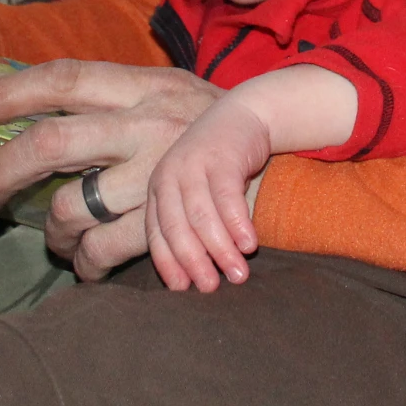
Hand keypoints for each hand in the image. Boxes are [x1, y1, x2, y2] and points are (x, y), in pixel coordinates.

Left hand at [0, 59, 222, 280]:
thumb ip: (117, 94)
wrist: (286, 151)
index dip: (7, 93)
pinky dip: (87, 263)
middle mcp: (148, 122)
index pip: (64, 78)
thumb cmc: (212, 123)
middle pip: (51, 142)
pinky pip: (105, 250)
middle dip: (3, 172)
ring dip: (51, 232)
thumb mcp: (169, 89)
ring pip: (72, 207)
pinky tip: (89, 263)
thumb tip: (41, 100)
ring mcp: (160, 172)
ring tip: (57, 236)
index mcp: (143, 84)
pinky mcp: (172, 219)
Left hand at [145, 96, 268, 290]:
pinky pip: (228, 197)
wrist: (243, 115)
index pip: (156, 233)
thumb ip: (190, 225)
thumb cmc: (218, 165)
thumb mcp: (196, 191)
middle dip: (194, 262)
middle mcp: (168, 175)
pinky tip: (249, 244)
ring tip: (238, 274)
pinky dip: (238, 224)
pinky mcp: (221, 155)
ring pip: (202, 216)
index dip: (168, 263)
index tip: (183, 290)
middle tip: (212, 288)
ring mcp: (193, 163)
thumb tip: (194, 278)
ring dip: (221, 249)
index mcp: (158, 188)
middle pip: (176, 227)